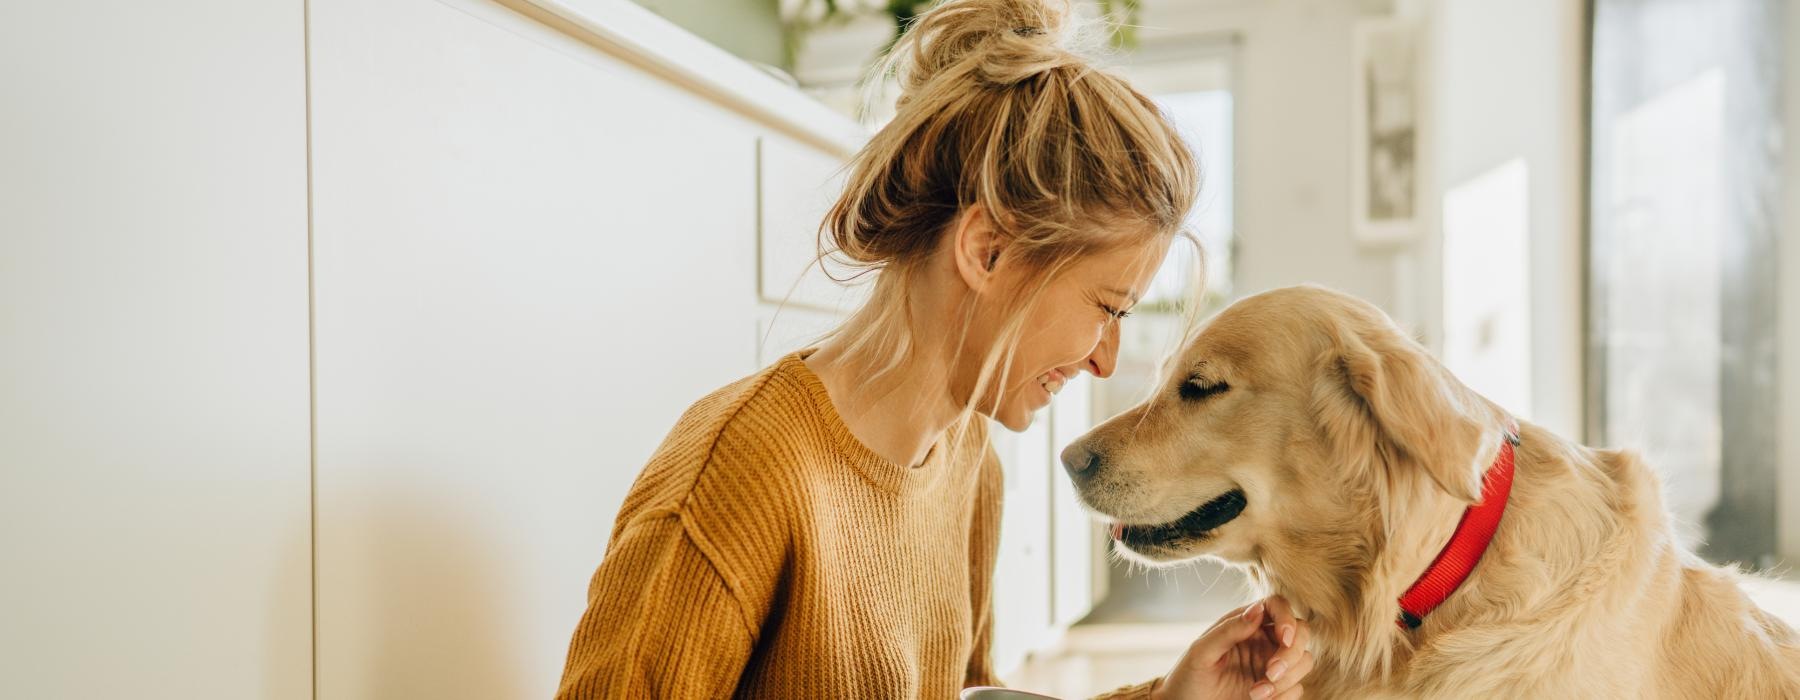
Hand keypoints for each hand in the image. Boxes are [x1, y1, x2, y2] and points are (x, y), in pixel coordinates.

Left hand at [1148, 596, 1313, 699]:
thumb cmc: (1189, 676)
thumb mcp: (1202, 651)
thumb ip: (1229, 629)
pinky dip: (1284, 695)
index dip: (1287, 618)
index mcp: (1245, 623)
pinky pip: (1298, 688)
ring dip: (1286, 679)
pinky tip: (1258, 699)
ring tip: (1255, 693)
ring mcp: (1272, 664)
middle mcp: (1263, 640)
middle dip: (1291, 653)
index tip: (1284, 638)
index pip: (1277, 606)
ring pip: (1304, 661)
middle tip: (1271, 672)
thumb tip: (1258, 609)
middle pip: (1301, 632)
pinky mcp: (1277, 688)